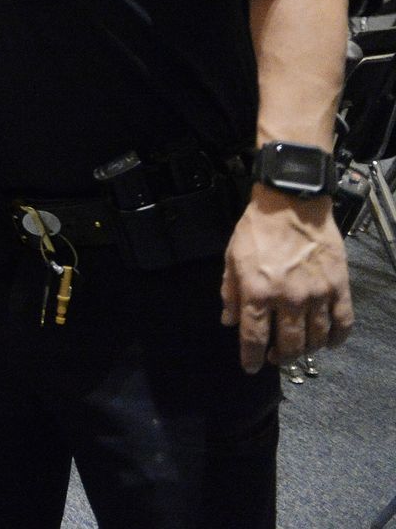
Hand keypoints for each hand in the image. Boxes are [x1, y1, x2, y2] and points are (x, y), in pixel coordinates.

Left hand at [221, 185, 352, 372]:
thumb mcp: (232, 258)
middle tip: (276, 359)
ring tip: (299, 350)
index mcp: (258, 292)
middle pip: (289, 343)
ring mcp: (317, 294)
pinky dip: (337, 338)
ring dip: (307, 350)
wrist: (291, 204)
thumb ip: (230, 292)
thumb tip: (228, 321)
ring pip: (316, 337)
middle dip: (280, 357)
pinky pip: (343, 322)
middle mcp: (289, 298)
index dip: (251, 357)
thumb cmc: (257, 230)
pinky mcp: (339, 286)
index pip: (254, 336)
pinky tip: (329, 343)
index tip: (250, 367)